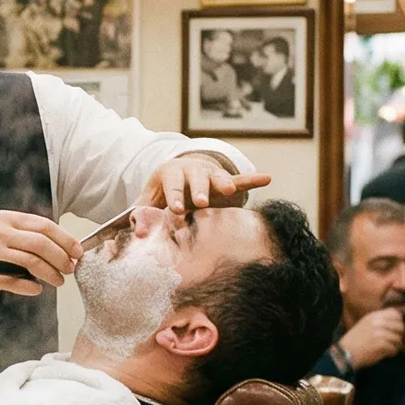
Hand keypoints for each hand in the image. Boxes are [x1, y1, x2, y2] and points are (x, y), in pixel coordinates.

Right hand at [0, 209, 82, 298]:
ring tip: (59, 281)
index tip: (77, 251)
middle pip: (42, 242)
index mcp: (7, 219)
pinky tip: (36, 289)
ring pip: (33, 261)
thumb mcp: (2, 234)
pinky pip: (18, 281)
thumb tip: (62, 249)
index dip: (65, 239)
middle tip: (71, 267)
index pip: (44, 225)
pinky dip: (32, 287)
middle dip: (61, 256)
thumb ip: (27, 237)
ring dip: (51, 273)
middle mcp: (1, 232)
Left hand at [143, 154, 270, 221]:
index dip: (174, 196)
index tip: (176, 208)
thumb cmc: (164, 189)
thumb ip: (143, 213)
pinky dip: (253, 179)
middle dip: (199, 190)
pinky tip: (266, 178)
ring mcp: (210, 174)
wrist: (180, 171)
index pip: (172, 184)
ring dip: (222, 183)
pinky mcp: (225, 181)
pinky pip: (241, 179)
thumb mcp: (151, 197)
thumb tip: (137, 234)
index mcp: (171, 173)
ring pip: (218, 177)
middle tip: (201, 202)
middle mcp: (192, 170)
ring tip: (228, 190)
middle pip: (196, 178)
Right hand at [337, 308, 404, 370]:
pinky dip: (392, 353)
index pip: (395, 313)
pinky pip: (394, 349)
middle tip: (394, 341)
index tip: (396, 329)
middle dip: (399, 335)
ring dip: (395, 346)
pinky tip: (386, 354)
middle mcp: (376, 323)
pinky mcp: (380, 344)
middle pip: (400, 326)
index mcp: (373, 316)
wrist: (345, 353)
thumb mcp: (365, 325)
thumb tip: (398, 323)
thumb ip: (379, 321)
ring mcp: (379, 333)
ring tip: (388, 349)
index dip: (398, 322)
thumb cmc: (355, 342)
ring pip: (398, 338)